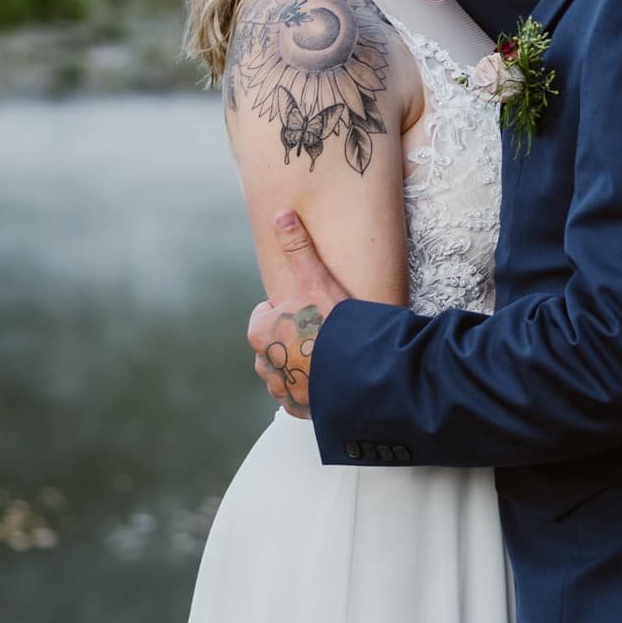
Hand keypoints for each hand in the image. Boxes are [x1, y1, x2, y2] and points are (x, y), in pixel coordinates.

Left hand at [246, 211, 348, 415]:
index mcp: (260, 332)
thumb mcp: (315, 278)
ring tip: (330, 355)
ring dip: (302, 365)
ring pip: (286, 371)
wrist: (360, 368)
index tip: (312, 310)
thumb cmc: (334, 321)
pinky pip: (300, 396)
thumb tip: (281, 213)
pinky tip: (332, 377)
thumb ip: (297, 247)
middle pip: (275, 344)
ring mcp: (281, 389)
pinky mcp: (299, 409)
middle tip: (323, 331)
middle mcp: (264, 363)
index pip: (264, 315)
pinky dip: (312, 388)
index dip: (289, 309)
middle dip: (293, 338)